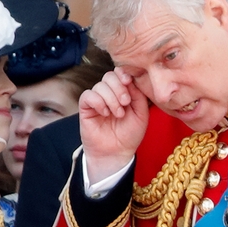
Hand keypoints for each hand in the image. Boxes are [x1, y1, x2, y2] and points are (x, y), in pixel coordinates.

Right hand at [78, 68, 148, 182]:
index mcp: (123, 92)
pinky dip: (98, 102)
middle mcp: (109, 93)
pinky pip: (88, 95)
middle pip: (109, 76)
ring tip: (118, 114)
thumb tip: (131, 79)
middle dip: (119, 87)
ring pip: (100, 85)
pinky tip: (105, 113)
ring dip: (111, 98)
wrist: (117, 153)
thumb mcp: (141, 114)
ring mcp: (97, 100)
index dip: (124, 74)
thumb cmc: (130, 135)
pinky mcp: (86, 108)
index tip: (129, 81)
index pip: (121, 73)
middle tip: (125, 103)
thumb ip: (139, 95)